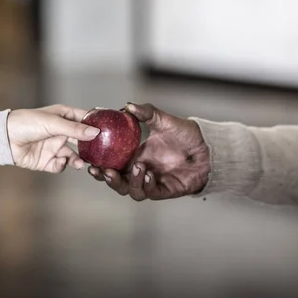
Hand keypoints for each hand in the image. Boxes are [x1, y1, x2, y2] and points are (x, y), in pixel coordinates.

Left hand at [7, 104, 99, 172]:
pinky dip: (61, 166)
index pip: (85, 120)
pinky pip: (60, 166)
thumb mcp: (53, 123)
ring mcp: (54, 147)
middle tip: (100, 154)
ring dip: (78, 160)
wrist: (4, 138)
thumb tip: (96, 133)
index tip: (110, 131)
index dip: (97, 124)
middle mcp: (61, 132)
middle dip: (91, 148)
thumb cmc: (26, 123)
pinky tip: (58, 162)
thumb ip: (75, 129)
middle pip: (82, 141)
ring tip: (80, 164)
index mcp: (64, 117)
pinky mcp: (47, 161)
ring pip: (73, 156)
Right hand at [88, 103, 209, 200]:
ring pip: (131, 190)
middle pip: (116, 182)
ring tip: (137, 168)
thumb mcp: (163, 120)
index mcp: (135, 156)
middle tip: (104, 171)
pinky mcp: (164, 190)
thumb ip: (146, 112)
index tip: (90, 161)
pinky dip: (146, 184)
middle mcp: (140, 170)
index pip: (111, 165)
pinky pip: (150, 192)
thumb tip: (128, 105)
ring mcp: (151, 181)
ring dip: (128, 182)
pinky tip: (149, 173)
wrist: (207, 147)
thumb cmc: (185, 134)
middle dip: (107, 179)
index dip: (99, 166)